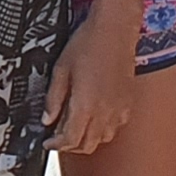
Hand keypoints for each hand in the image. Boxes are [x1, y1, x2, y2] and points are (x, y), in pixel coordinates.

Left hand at [46, 0, 141, 157]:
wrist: (114, 29)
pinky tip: (96, 117)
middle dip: (70, 145)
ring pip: (102, 139)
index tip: (47, 141)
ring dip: (87, 139)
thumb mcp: (61, 69)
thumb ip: (54, 98)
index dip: (56, 145)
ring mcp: (119, 108)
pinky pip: (116, 127)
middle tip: (58, 136)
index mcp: (85, 105)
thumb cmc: (88, 44)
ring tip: (76, 126)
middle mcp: (105, 111)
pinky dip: (104, 129)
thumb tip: (47, 119)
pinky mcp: (128, 102)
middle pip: (87, 145)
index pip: (70, 139)